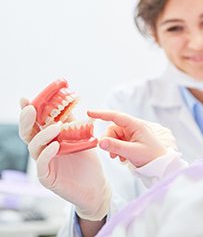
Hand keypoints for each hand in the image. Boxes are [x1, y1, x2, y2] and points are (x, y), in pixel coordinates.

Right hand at [19, 100, 110, 220]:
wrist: (96, 184)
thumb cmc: (87, 161)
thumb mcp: (80, 137)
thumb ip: (72, 123)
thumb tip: (68, 104)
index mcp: (49, 139)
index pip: (36, 123)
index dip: (29, 111)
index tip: (25, 99)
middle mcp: (43, 149)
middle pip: (28, 134)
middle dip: (27, 120)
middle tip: (31, 109)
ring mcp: (44, 163)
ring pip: (34, 147)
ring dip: (43, 135)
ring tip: (56, 126)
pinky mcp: (47, 177)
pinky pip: (42, 164)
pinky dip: (47, 153)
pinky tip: (55, 146)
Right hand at [87, 110, 177, 166]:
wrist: (161, 165)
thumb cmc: (151, 156)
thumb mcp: (132, 152)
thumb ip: (116, 146)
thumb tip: (100, 142)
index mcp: (136, 125)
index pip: (116, 116)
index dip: (102, 113)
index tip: (89, 112)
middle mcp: (133, 127)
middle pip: (113, 128)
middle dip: (109, 140)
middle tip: (111, 154)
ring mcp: (132, 133)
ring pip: (114, 136)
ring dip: (113, 146)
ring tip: (118, 158)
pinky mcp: (132, 139)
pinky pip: (119, 141)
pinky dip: (117, 149)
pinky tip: (123, 158)